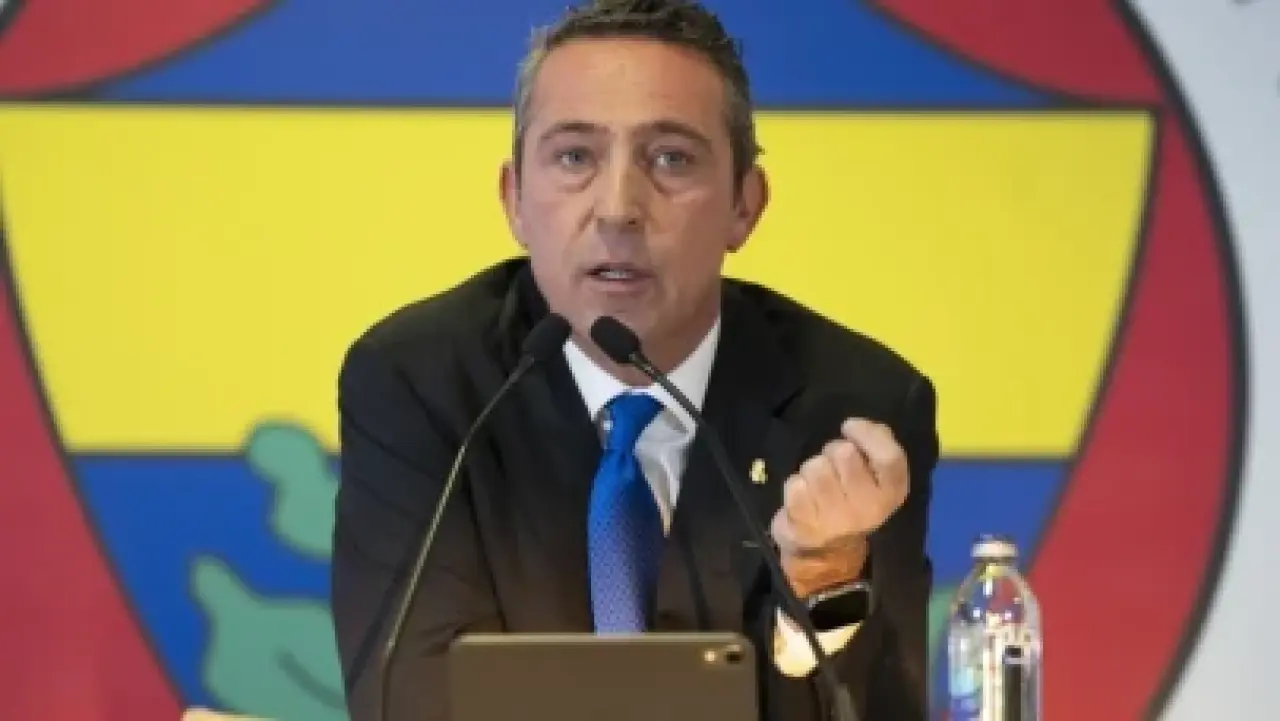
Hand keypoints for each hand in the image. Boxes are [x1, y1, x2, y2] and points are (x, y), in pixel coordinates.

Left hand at [770, 418, 909, 594]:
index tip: (849, 426)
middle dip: (833, 451)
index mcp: (891, 494)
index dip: (868, 434)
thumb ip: (877, 448)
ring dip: (811, 469)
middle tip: (832, 466)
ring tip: (817, 485)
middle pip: (845, 453)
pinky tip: (803, 499)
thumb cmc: (849, 502)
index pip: (890, 458)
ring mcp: (836, 520)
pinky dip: (795, 485)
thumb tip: (868, 427)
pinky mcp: (806, 525)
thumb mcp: (873, 479)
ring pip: (816, 466)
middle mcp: (868, 509)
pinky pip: (795, 484)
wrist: (825, 552)